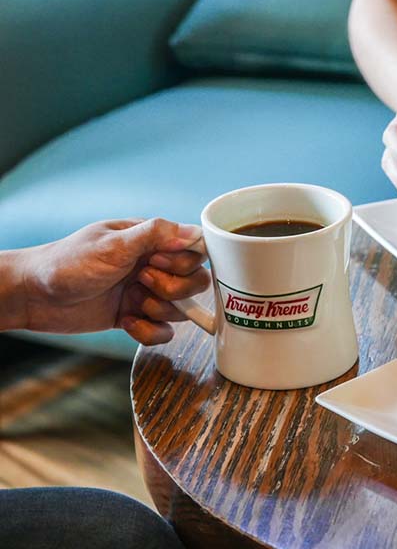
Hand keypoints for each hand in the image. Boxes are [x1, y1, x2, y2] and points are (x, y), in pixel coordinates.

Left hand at [21, 218, 209, 344]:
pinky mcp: (136, 317)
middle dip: (174, 288)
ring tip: (131, 303)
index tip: (157, 262)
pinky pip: (164, 332)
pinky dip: (149, 331)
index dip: (185, 261)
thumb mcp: (113, 244)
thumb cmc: (67, 263)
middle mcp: (153, 265)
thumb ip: (155, 234)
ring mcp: (146, 292)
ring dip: (159, 310)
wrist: (34, 296)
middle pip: (195, 281)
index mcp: (150, 241)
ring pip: (182, 309)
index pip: (194, 249)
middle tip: (142, 281)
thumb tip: (193, 231)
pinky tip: (126, 322)